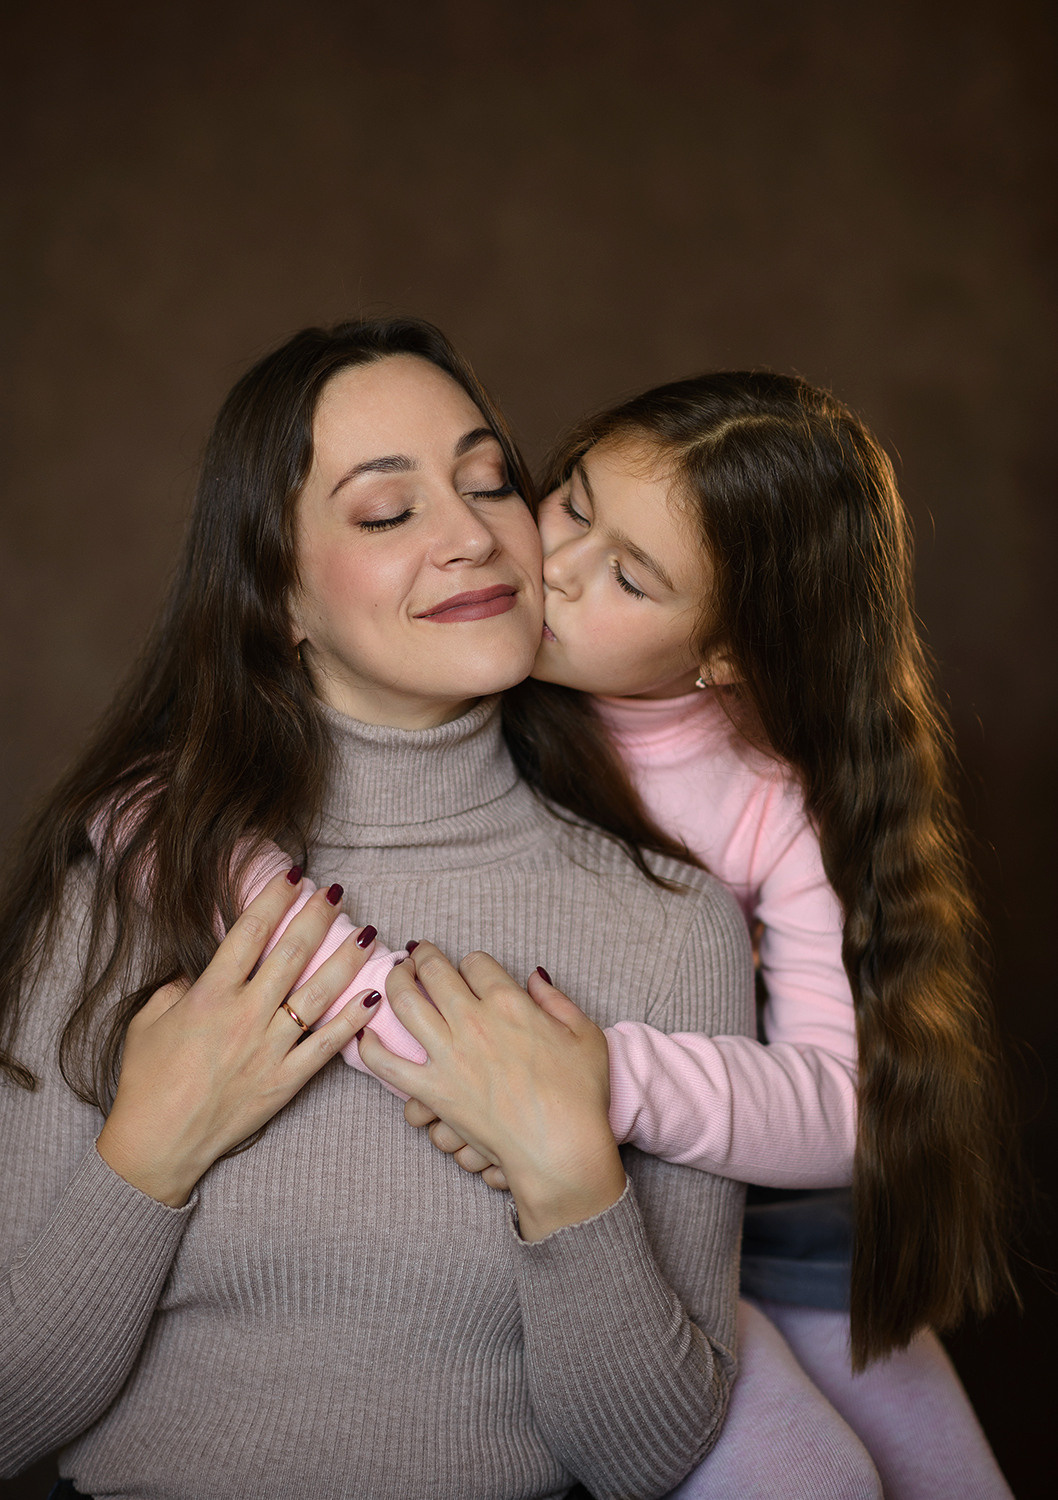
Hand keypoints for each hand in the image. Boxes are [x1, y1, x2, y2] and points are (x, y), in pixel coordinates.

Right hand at [96, 871, 379, 1206]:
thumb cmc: (146, 1080)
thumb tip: (203, 968)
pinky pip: (326, 1045)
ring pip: (318, 993)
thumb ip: (178, 986)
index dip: (275, 899)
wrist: (157, 1143)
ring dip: (345, 959)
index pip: (250, 933)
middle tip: (337, 891)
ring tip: (368, 932)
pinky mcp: (286, 1080)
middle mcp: (246, 1015)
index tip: (294, 875)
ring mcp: (269, 1048)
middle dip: (317, 917)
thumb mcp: (149, 1020)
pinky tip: (375, 996)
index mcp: (210, 995)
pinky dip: (353, 1020)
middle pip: (290, 953)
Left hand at [360, 944, 624, 1239]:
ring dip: (395, 983)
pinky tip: (367, 1036)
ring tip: (395, 978)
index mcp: (510, 1004)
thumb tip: (535, 976)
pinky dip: (372, 1047)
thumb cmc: (580, 1095)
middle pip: (434, 972)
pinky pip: (388, 1064)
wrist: (561, 1149)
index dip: (471, 962)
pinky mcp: (433, 1091)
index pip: (476, 963)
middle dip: (423, 956)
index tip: (469, 968)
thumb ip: (556, 1000)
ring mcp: (448, 1056)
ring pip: (405, 1004)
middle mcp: (473, 1022)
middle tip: (418, 954)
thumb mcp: (584, 1034)